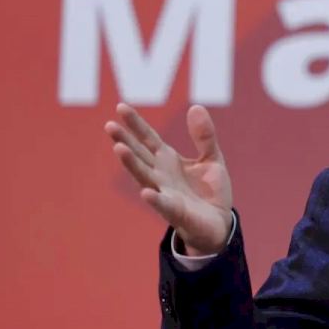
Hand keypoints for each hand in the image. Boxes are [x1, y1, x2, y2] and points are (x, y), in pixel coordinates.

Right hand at [105, 103, 233, 255]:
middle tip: (109, 126)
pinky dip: (155, 199)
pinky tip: (146, 192)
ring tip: (119, 149)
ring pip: (144, 177)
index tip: (120, 107)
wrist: (219, 222)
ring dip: (132, 164)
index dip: (135, 123)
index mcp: (167, 159)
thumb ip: (204, 135)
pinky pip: (164, 205)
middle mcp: (160, 175)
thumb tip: (195, 107)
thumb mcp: (212, 157)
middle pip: (139, 155)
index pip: (147, 138)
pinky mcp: (176, 212)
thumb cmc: (209, 190)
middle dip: (125, 141)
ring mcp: (165, 193)